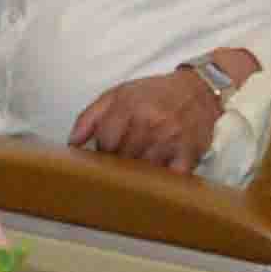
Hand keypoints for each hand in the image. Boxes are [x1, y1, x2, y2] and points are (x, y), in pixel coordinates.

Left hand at [67, 66, 226, 167]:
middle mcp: (150, 121)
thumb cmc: (154, 94)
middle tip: (123, 160)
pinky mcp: (189, 152)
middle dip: (119, 163)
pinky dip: (162, 181)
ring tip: (140, 167)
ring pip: (143, 171)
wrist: (198, 90)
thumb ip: (90, 116)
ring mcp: (170, 138)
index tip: (108, 151)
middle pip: (122, 159)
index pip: (105, 143)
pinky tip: (159, 176)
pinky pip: (169, 178)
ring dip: (138, 174)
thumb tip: (72, 143)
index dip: (103, 151)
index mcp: (129, 105)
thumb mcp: (118, 94)